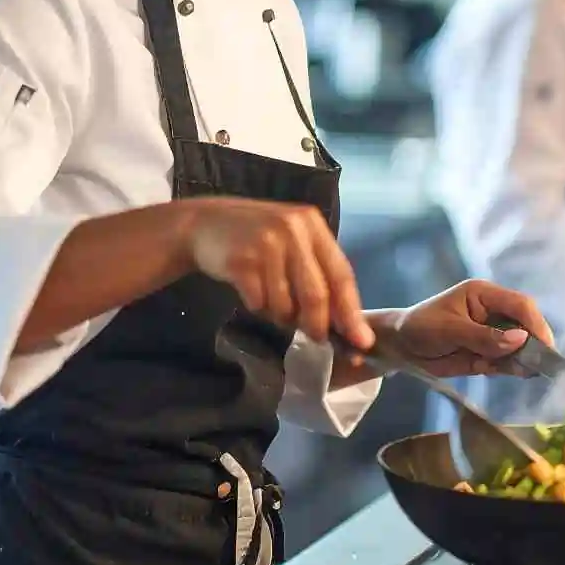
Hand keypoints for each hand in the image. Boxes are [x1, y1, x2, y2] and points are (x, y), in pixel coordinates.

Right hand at [185, 198, 372, 348]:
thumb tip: (342, 323)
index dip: (351, 311)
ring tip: (270, 299)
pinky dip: (258, 307)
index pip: (341, 274)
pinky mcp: (241, 260)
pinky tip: (251, 292)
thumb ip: (317, 272)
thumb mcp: (292, 241)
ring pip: (285, 304)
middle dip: (318, 325)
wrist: (203, 223)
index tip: (361, 341)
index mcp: (313, 225)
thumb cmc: (256, 238)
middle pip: (316, 294)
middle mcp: (293, 230)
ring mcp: (266, 243)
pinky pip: (259, 302)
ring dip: (280, 315)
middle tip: (317, 339)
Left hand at [382, 280, 553, 378]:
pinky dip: (510, 369)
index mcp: (484, 294)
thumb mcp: (449, 330)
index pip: (520, 305)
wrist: (401, 347)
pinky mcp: (489, 353)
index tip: (544, 346)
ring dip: (523, 359)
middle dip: (534, 344)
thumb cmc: (420, 328)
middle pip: (526, 324)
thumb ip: (483, 336)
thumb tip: (520, 340)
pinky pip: (508, 361)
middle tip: (539, 365)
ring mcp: (493, 333)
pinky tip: (502, 372)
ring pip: (521, 346)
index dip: (535, 324)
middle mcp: (494, 311)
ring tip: (521, 371)